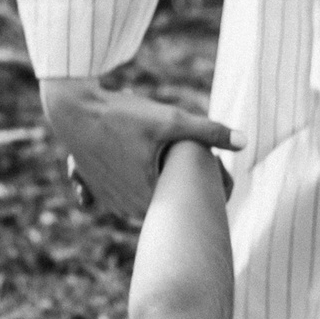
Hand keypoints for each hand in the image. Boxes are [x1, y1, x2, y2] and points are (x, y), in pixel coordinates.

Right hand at [40, 78, 242, 220]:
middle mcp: (128, 208)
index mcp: (150, 197)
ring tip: (150, 153)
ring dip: (153, 180)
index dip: (198, 179)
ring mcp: (110, 203)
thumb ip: (209, 131)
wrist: (73, 110)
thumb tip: (246, 140)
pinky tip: (135, 159)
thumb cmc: (122, 114)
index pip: (187, 200)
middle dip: (175, 179)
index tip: (199, 160)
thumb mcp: (170, 119)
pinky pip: (125, 192)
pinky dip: (134, 180)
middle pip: (166, 197)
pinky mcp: (96, 194)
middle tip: (174, 155)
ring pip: (145, 194)